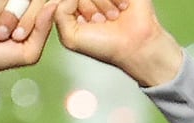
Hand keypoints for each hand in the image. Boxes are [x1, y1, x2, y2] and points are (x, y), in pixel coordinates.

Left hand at [57, 0, 183, 85]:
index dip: (74, 9)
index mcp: (75, 10)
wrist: (135, 47)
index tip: (87, 25)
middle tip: (101, 22)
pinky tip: (122, 9)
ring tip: (113, 18)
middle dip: (88, 7)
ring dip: (103, 4)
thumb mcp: (70, 37)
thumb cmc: (106, 47)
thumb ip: (58, 13)